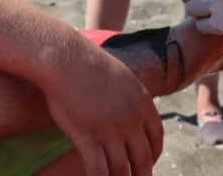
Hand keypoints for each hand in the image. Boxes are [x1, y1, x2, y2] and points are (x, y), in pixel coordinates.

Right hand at [42, 39, 162, 175]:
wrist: (66, 59)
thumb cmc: (87, 64)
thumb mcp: (121, 77)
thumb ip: (132, 97)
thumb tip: (135, 107)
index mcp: (142, 103)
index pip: (156, 137)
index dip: (154, 153)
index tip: (149, 162)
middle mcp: (131, 119)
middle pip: (144, 158)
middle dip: (142, 175)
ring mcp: (111, 130)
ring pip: (122, 170)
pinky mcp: (89, 137)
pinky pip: (99, 171)